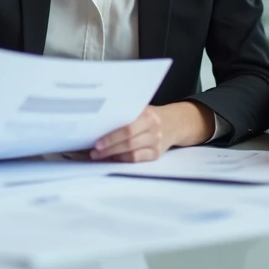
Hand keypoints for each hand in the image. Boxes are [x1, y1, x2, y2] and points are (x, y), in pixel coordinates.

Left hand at [90, 102, 215, 161]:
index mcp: (148, 115)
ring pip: (131, 153)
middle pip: (128, 142)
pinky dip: (122, 159)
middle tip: (94, 151)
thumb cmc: (151, 115)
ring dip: (113, 155)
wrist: (174, 123)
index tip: (96, 141)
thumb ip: (125, 115)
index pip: (127, 128)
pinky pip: (136, 159)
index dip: (111, 137)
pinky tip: (112, 158)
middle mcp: (153, 129)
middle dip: (108, 148)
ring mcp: (156, 143)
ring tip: (98, 155)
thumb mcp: (142, 109)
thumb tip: (99, 124)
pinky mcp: (155, 155)